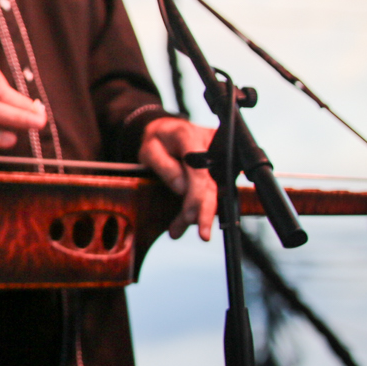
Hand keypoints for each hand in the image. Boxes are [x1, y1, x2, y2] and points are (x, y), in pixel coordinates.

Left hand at [138, 115, 216, 240]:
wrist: (165, 130)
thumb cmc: (156, 139)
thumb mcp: (149, 150)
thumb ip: (164, 167)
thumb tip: (182, 188)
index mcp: (189, 137)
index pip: (199, 171)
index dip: (197, 197)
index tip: (192, 218)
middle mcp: (209, 145)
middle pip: (212, 184)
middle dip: (205, 212)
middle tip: (202, 235)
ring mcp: (217, 156)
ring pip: (212, 191)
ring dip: (197, 213)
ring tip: (177, 229)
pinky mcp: (217, 168)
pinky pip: (210, 189)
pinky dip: (197, 206)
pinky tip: (185, 220)